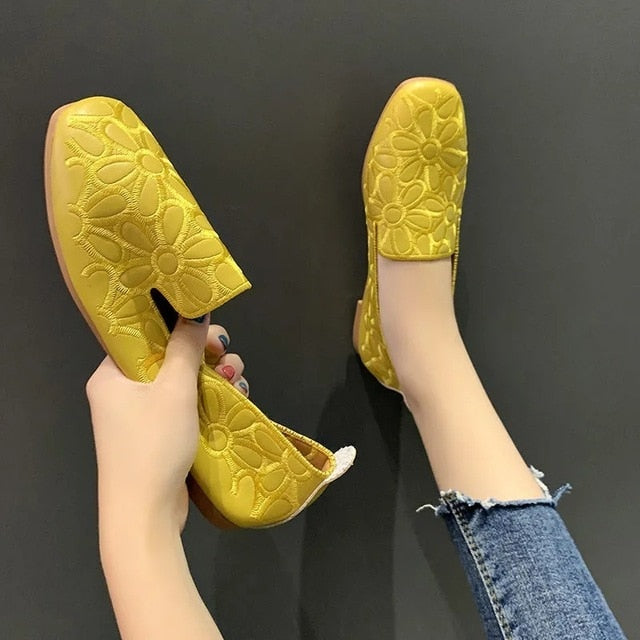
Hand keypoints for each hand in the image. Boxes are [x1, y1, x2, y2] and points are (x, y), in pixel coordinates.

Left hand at [86, 315, 249, 534]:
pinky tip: (235, 397)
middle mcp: (123, 392)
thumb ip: (186, 347)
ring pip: (184, 381)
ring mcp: (142, 416)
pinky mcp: (160, 435)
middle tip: (227, 358)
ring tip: (237, 380)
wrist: (145, 518)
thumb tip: (196, 309)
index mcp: (111, 375)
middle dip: (205, 355)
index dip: (177, 326)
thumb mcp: (174, 390)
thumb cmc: (152, 446)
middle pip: (169, 357)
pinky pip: (186, 405)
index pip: (144, 334)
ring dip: (214, 376)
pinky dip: (209, 399)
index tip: (208, 330)